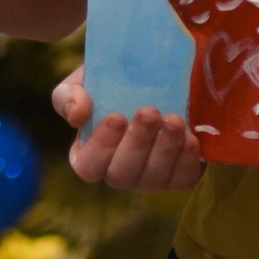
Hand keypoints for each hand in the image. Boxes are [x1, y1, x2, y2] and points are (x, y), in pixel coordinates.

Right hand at [53, 67, 205, 190]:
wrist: (151, 80)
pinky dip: (187, 160)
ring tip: (173, 120)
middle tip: (148, 113)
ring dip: (165, 149)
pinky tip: (190, 137)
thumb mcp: (82, 82)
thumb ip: (68, 96)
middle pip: (123, 175)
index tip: (116, 117)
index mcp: (88, 156)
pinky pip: (183, 178)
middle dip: (137, 144)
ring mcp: (149, 178)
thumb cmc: (109, 84)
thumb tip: (77, 114)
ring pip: (154, 178)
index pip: (88, 166)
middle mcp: (118, 173)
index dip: (101, 146)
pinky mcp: (179, 176)